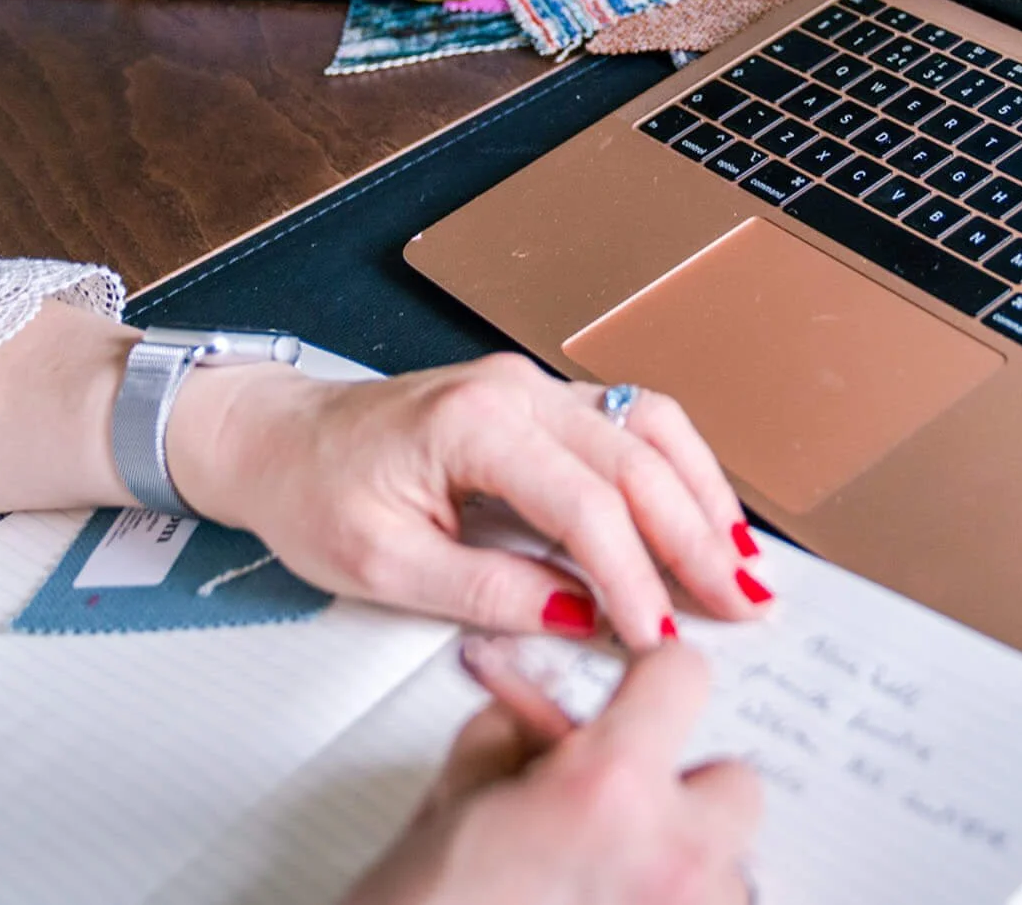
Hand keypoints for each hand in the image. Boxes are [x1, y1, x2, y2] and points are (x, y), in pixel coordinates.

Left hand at [167, 352, 770, 646]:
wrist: (275, 436)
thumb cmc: (312, 493)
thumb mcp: (382, 565)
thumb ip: (488, 590)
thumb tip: (580, 619)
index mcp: (473, 422)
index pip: (583, 501)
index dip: (631, 574)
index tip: (659, 635)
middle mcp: (517, 389)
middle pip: (637, 461)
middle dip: (698, 539)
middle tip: (747, 606)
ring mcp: (535, 386)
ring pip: (651, 429)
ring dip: (706, 497)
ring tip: (747, 564)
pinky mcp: (543, 400)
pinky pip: (632, 423)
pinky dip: (679, 471)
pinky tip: (707, 516)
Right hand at [343, 642, 760, 904]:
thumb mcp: (453, 802)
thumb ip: (518, 735)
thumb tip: (547, 719)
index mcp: (609, 790)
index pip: (684, 677)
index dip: (654, 681)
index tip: (639, 693)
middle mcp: (670, 856)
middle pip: (735, 785)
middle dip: (680, 790)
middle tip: (616, 812)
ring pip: (729, 869)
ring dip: (681, 864)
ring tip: (606, 883)